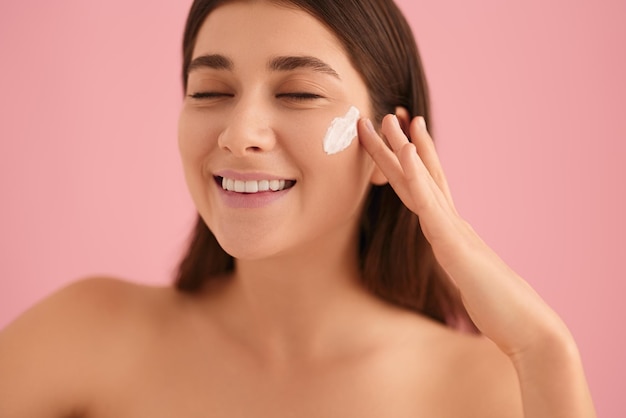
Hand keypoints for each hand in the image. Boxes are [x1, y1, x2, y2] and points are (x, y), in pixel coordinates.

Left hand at [357, 114, 566, 356]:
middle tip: (384, 116)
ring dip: (403, 149)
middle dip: (399, 146)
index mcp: (453, 232)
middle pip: (421, 177)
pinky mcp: (454, 245)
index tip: (403, 136)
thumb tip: (455, 259)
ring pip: (422, 182)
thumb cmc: (498, 307)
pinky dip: (416, 175)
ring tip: (388, 120)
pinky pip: (429, 205)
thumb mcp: (467, 281)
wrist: (526, 326)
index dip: (414, 162)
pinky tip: (404, 151)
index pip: (429, 190)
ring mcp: (454, 230)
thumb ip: (459, 264)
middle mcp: (453, 224)